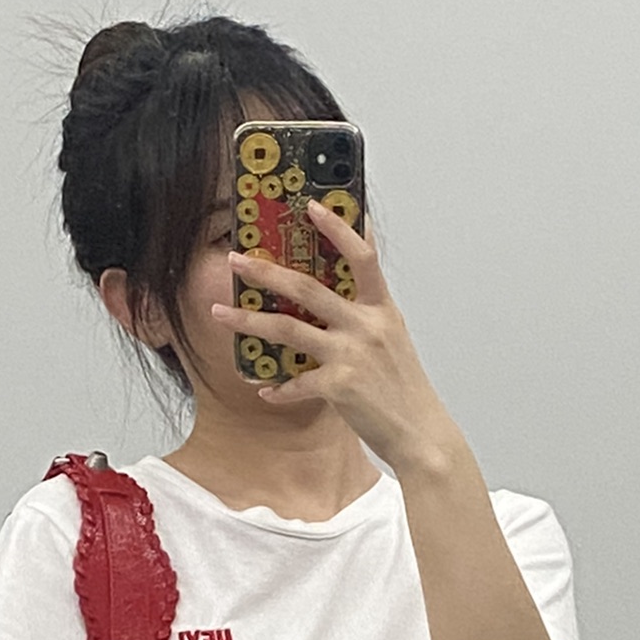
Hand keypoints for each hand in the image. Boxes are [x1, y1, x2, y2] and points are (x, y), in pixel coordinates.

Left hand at [210, 199, 459, 473]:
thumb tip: (334, 301)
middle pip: (308, 288)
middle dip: (267, 271)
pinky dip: (278, 388)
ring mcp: (352, 355)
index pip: (362, 257)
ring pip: (289, 330)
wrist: (420, 433)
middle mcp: (366, 326)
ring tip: (219, 313)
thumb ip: (366, 316)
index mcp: (382, 309)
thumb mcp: (392, 340)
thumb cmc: (403, 388)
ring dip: (249, 321)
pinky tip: (264, 390)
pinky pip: (296, 383)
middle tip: (237, 260)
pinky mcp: (340, 386)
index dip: (338, 228)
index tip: (312, 206)